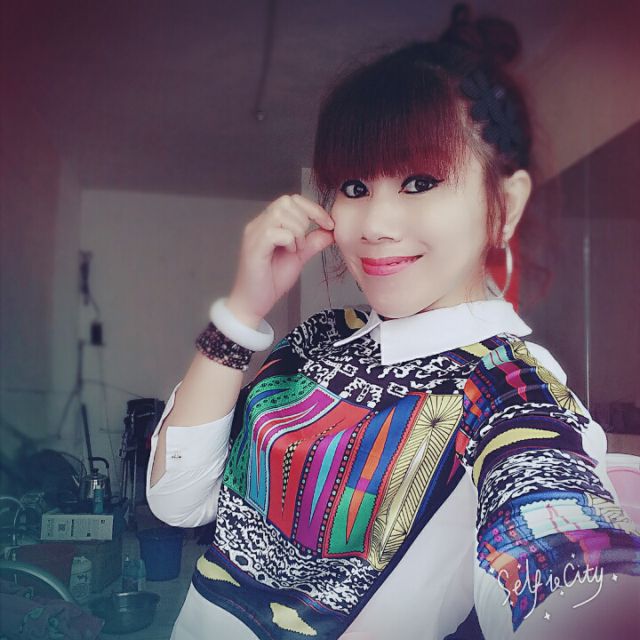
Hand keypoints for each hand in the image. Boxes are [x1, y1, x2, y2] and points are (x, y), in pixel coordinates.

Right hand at [227, 193, 334, 326]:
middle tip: (304, 243)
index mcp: (268, 224)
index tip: (328, 224)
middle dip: (304, 220)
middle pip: (286, 201)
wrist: (253, 303)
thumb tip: (330, 232)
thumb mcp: (298, 258)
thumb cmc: (270, 281)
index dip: (312, 208)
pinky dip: (289, 241)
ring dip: (297, 231)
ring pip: (280, 213)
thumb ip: (312, 243)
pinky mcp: (254, 247)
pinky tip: (288, 253)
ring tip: (296, 249)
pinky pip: (275, 232)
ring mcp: (254, 234)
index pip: (291, 200)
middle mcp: (258, 225)